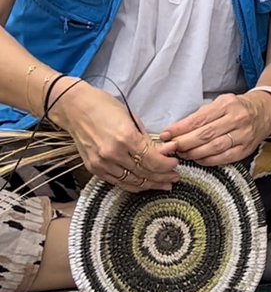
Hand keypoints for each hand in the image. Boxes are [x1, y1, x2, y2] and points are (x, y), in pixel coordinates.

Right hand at [50, 81, 177, 191]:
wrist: (74, 109)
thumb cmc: (103, 106)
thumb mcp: (129, 116)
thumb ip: (144, 137)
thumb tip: (161, 151)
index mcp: (125, 137)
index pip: (152, 159)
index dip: (166, 165)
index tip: (175, 164)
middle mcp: (113, 154)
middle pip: (144, 173)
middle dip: (162, 176)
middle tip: (174, 177)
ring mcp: (102, 164)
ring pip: (132, 181)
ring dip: (150, 184)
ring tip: (163, 184)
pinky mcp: (94, 169)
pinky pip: (117, 183)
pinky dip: (133, 185)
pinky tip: (144, 184)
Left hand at [159, 91, 270, 166]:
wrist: (264, 112)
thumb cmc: (238, 107)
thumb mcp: (221, 103)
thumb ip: (201, 115)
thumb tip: (177, 130)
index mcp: (227, 104)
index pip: (199, 119)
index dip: (180, 128)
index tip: (166, 134)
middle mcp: (236, 119)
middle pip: (205, 134)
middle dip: (184, 143)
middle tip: (170, 148)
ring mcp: (243, 135)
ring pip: (214, 148)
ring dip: (194, 153)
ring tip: (182, 154)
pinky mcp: (246, 149)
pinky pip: (224, 158)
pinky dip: (209, 160)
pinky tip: (198, 159)